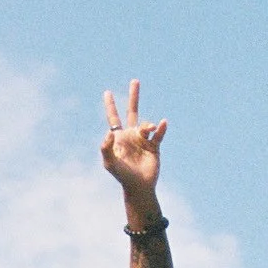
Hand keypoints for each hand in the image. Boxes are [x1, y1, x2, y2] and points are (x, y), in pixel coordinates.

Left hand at [100, 79, 166, 196]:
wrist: (139, 187)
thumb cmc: (121, 176)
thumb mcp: (110, 163)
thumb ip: (106, 148)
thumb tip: (109, 133)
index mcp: (119, 138)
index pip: (113, 119)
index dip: (110, 106)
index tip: (107, 92)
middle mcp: (131, 136)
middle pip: (132, 111)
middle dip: (133, 96)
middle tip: (135, 81)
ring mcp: (143, 140)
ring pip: (146, 125)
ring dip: (147, 125)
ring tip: (149, 130)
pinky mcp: (154, 147)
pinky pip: (158, 135)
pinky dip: (160, 129)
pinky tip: (162, 124)